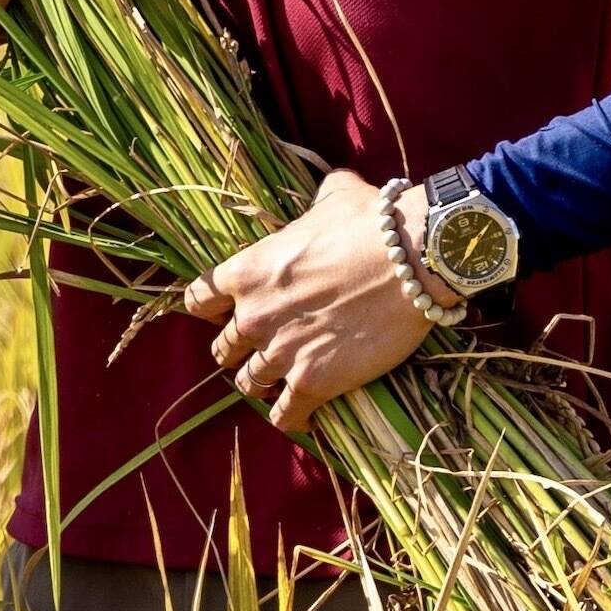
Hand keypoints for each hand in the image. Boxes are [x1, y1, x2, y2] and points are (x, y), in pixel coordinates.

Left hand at [181, 171, 438, 431]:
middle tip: (265, 346)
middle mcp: (253, 315)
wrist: (413, 260)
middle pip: (222, 349)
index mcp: (246, 271)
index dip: (213, 309)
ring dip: (264, 383)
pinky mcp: (314, 383)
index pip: (197, 301)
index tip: (231, 310)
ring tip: (283, 380)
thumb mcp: (333, 195)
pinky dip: (291, 418)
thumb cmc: (372, 223)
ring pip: (250, 384)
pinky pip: (286, 416)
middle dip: (241, 349)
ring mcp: (281, 352)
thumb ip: (315, 201)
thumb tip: (329, 192)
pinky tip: (302, 416)